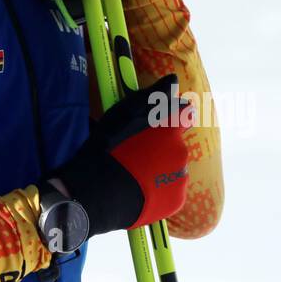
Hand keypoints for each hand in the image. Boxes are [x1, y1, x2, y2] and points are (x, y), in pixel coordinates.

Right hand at [40, 75, 190, 236]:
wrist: (96, 194)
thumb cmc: (107, 148)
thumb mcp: (123, 114)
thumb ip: (153, 97)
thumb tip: (175, 79)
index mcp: (170, 129)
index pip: (184, 114)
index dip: (170, 118)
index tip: (154, 125)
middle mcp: (182, 152)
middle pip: (176, 144)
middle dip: (161, 147)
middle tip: (134, 154)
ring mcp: (181, 179)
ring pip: (174, 168)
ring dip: (161, 168)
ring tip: (134, 174)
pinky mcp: (176, 202)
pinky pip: (171, 190)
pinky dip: (160, 189)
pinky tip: (139, 190)